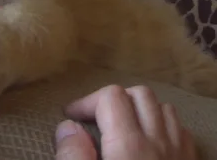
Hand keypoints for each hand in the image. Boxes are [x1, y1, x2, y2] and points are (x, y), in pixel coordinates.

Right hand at [55, 85, 196, 159]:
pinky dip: (164, 125)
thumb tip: (67, 127)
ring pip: (164, 108)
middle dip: (114, 99)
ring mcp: (179, 152)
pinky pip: (182, 130)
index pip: (110, 96)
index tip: (70, 115)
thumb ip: (74, 156)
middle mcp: (158, 141)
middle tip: (96, 118)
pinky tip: (152, 139)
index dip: (86, 101)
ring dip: (141, 109)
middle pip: (139, 94)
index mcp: (129, 146)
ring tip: (123, 125)